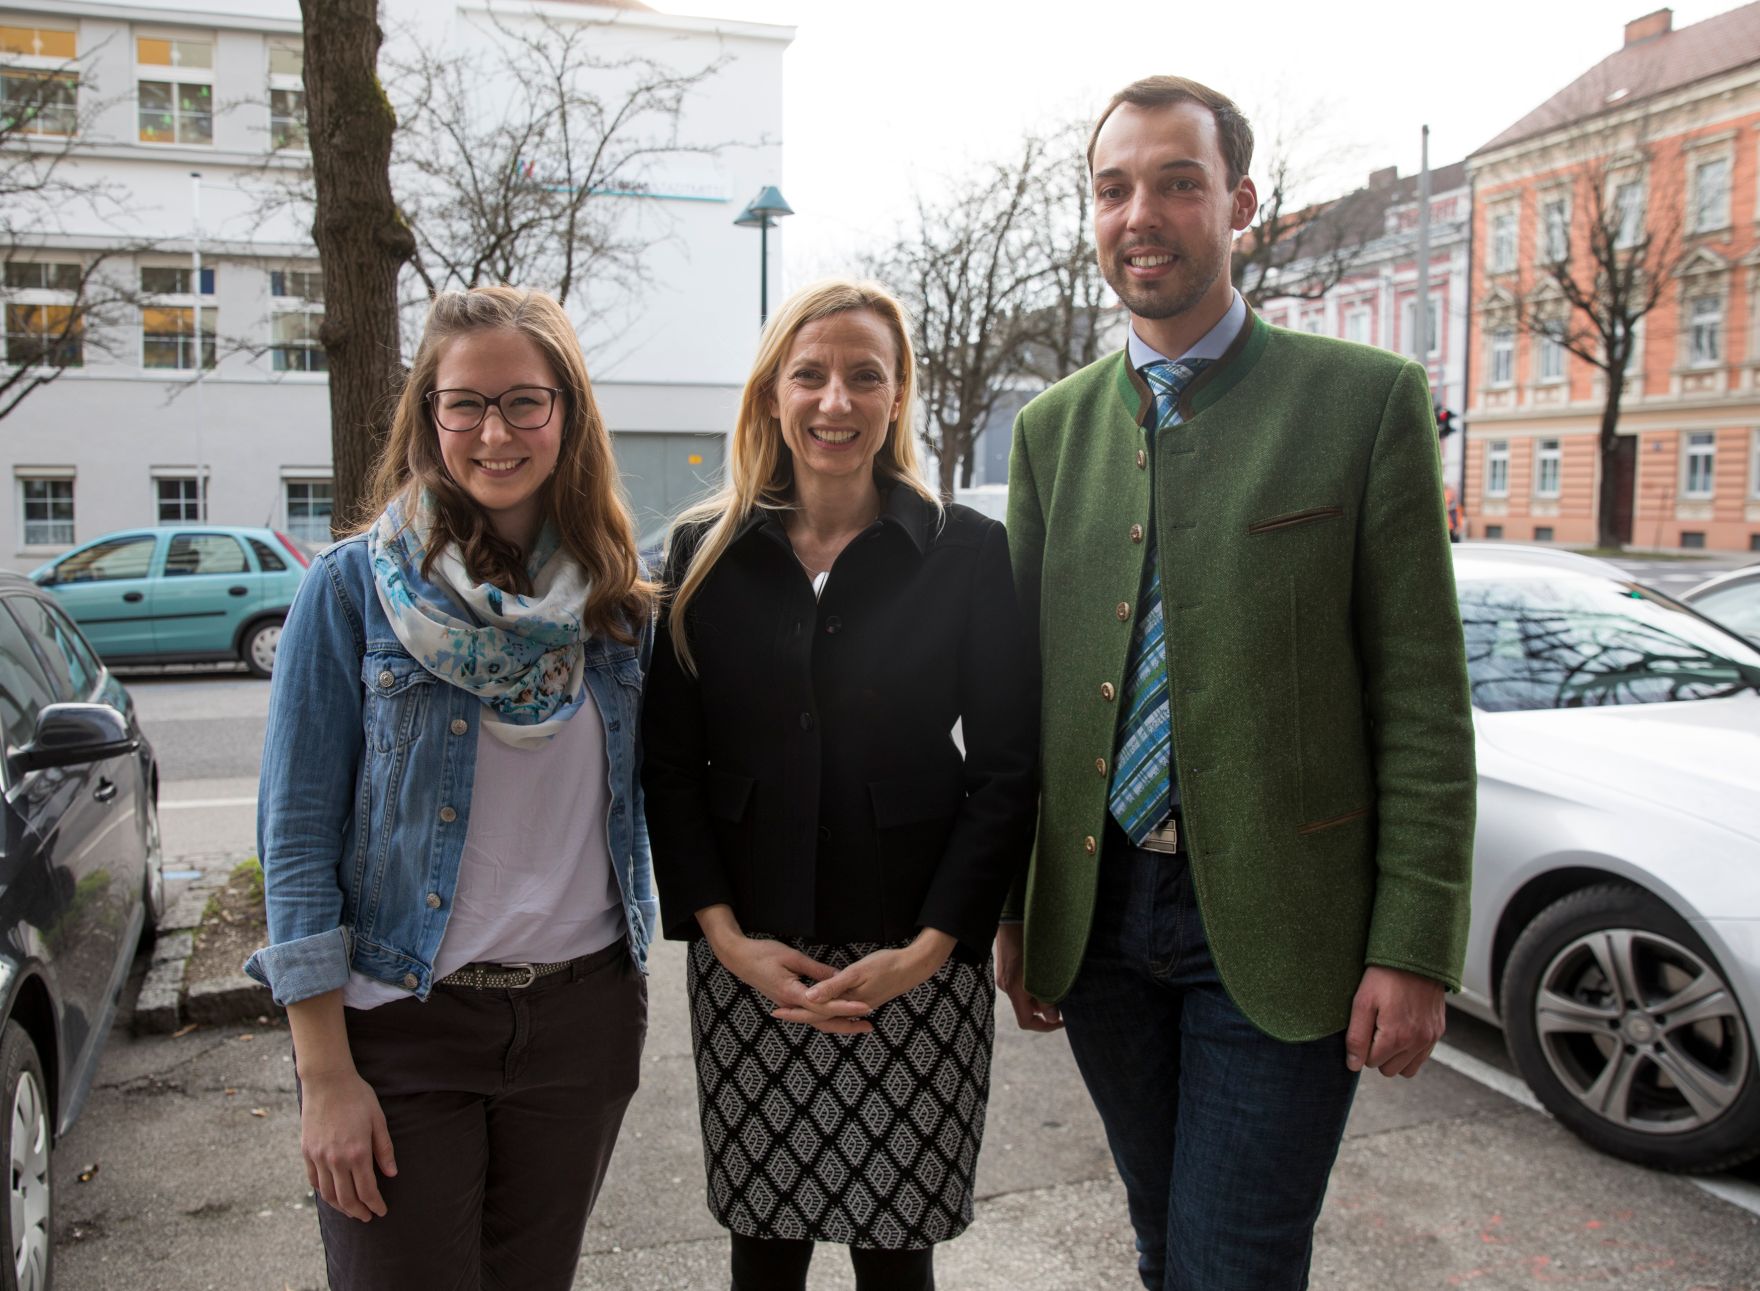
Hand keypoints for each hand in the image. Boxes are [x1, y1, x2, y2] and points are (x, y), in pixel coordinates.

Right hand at [299, 1068, 396, 1221]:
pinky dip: (323, 1193)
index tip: (381, 1211)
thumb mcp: (378, 1120)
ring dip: (340, 1207)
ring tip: (351, 1210)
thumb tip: (391, 1174)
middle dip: (358, 1212)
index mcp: (357, 1152)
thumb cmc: (357, 1097)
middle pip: (346, 1198)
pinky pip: (314, 1181)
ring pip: (328, 1194)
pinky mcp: (307, 1152)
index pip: (367, 1190)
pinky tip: (332, 1194)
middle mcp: (336, 1159)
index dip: (375, 1204)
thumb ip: (384, 1149)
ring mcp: (319, 1157)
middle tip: (367, 1217)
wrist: (327, 1081)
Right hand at [714, 933, 874, 1034]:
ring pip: (816, 1021)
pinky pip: (810, 1014)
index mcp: (792, 993)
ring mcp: (788, 1005)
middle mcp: (790, 1005)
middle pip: (823, 1021)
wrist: (738, 958)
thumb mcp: (793, 957)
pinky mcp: (787, 1002)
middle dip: (848, 1024)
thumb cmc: (763, 953)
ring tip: (860, 1024)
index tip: (867, 1006)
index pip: (825, 1005)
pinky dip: (826, 1017)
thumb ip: (817, 970)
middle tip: (870, 1025)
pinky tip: (838, 1016)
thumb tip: (840, 977)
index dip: (847, 1007)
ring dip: (838, 1023)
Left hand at [788, 929, 957, 1024]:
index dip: (794, 1011)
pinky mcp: (866, 1001)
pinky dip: (828, 1010)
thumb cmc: (886, 965)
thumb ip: (832, 987)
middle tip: (778, 1012)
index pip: (815, 1013)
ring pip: (831, 1016)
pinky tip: (825, 1004)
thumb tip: (808, 999)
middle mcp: (852, 1009)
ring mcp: (860, 1006)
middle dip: (800, 1015)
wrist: (914, 967)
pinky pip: (840, 1010)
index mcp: (846, 1004)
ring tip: (796, 1011)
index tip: (775, 1011)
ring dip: (813, 1015)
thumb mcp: (857, 972)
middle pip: (821, 1017)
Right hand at [995, 922, 1061, 1030]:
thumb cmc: (1030, 939)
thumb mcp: (1043, 970)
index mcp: (1014, 989)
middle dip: (1046, 1007)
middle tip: (1065, 997)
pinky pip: (1021, 983)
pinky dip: (1035, 983)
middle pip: (1027, 1008)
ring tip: (1058, 980)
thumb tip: (1052, 1017)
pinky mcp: (1006, 965)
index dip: (1046, 1026)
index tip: (1063, 1020)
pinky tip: (1047, 970)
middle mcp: (1006, 985)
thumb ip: (1047, 995)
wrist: (1012, 914)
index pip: (1027, 1022)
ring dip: (1042, 993)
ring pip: (1025, 994)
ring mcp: (1004, 974)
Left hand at [1345, 965, 1445, 1077]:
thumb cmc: (1384, 977)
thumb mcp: (1362, 1003)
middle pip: (1388, 1069)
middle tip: (1374, 1028)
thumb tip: (1353, 1066)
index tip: (1363, 1025)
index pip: (1370, 1063)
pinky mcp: (1438, 1031)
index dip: (1362, 1046)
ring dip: (1394, 1057)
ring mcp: (1430, 1038)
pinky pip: (1422, 1057)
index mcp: (1396, 1037)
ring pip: (1406, 1069)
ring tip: (1387, 1032)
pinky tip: (1402, 1030)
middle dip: (1377, 1054)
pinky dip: (1410, 1051)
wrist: (1415, 956)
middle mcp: (1417, 1042)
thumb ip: (1356, 1038)